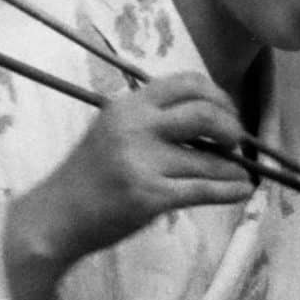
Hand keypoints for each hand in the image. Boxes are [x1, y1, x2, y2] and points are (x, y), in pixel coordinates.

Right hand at [3, 73, 254, 299]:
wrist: (57, 216)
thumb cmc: (90, 176)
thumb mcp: (114, 131)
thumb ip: (152, 120)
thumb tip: (209, 119)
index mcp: (128, 105)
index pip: (187, 83)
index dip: (218, 95)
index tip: (228, 112)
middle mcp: (135, 127)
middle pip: (205, 114)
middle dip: (232, 128)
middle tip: (237, 143)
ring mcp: (142, 162)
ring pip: (209, 160)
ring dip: (234, 168)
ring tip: (243, 174)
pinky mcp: (150, 196)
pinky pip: (204, 190)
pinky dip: (230, 191)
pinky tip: (242, 192)